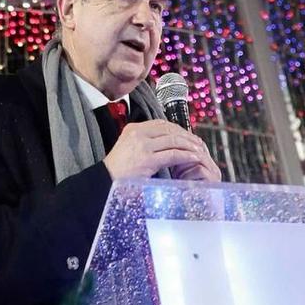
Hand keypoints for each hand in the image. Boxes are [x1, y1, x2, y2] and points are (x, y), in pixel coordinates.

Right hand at [104, 119, 221, 183]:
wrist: (106, 180)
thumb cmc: (118, 169)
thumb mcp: (128, 148)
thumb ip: (143, 142)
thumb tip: (163, 142)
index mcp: (133, 128)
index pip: (161, 123)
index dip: (177, 129)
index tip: (187, 135)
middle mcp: (138, 133)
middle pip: (169, 130)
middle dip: (186, 136)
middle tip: (198, 142)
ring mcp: (143, 146)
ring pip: (173, 140)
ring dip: (189, 145)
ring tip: (199, 150)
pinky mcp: (147, 160)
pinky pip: (172, 155)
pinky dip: (185, 156)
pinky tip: (193, 158)